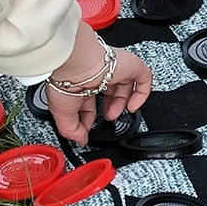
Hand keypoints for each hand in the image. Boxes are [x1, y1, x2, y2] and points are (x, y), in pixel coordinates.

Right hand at [46, 22, 152, 145]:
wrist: (77, 64)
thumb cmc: (66, 82)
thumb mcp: (62, 114)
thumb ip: (72, 131)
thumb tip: (80, 141)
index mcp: (80, 81)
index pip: (89, 98)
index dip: (90, 115)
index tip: (88, 127)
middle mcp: (98, 73)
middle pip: (109, 91)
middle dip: (110, 107)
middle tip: (108, 118)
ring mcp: (116, 68)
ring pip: (126, 85)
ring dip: (123, 102)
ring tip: (119, 114)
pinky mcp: (131, 65)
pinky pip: (144, 78)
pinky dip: (142, 94)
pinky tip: (133, 106)